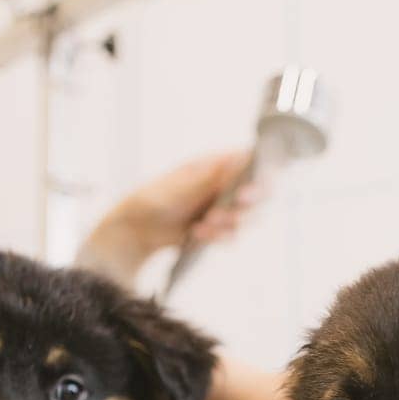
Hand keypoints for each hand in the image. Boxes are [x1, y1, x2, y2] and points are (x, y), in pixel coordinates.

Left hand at [77, 151, 260, 286]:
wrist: (138, 228)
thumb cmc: (154, 198)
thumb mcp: (179, 185)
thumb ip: (209, 177)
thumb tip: (235, 162)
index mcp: (217, 164)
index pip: (251, 163)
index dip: (259, 175)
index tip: (247, 191)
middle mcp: (226, 184)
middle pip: (259, 194)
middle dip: (247, 205)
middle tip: (230, 209)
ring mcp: (225, 207)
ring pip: (248, 218)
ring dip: (229, 224)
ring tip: (204, 225)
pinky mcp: (220, 229)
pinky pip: (233, 235)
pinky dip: (218, 237)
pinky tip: (196, 234)